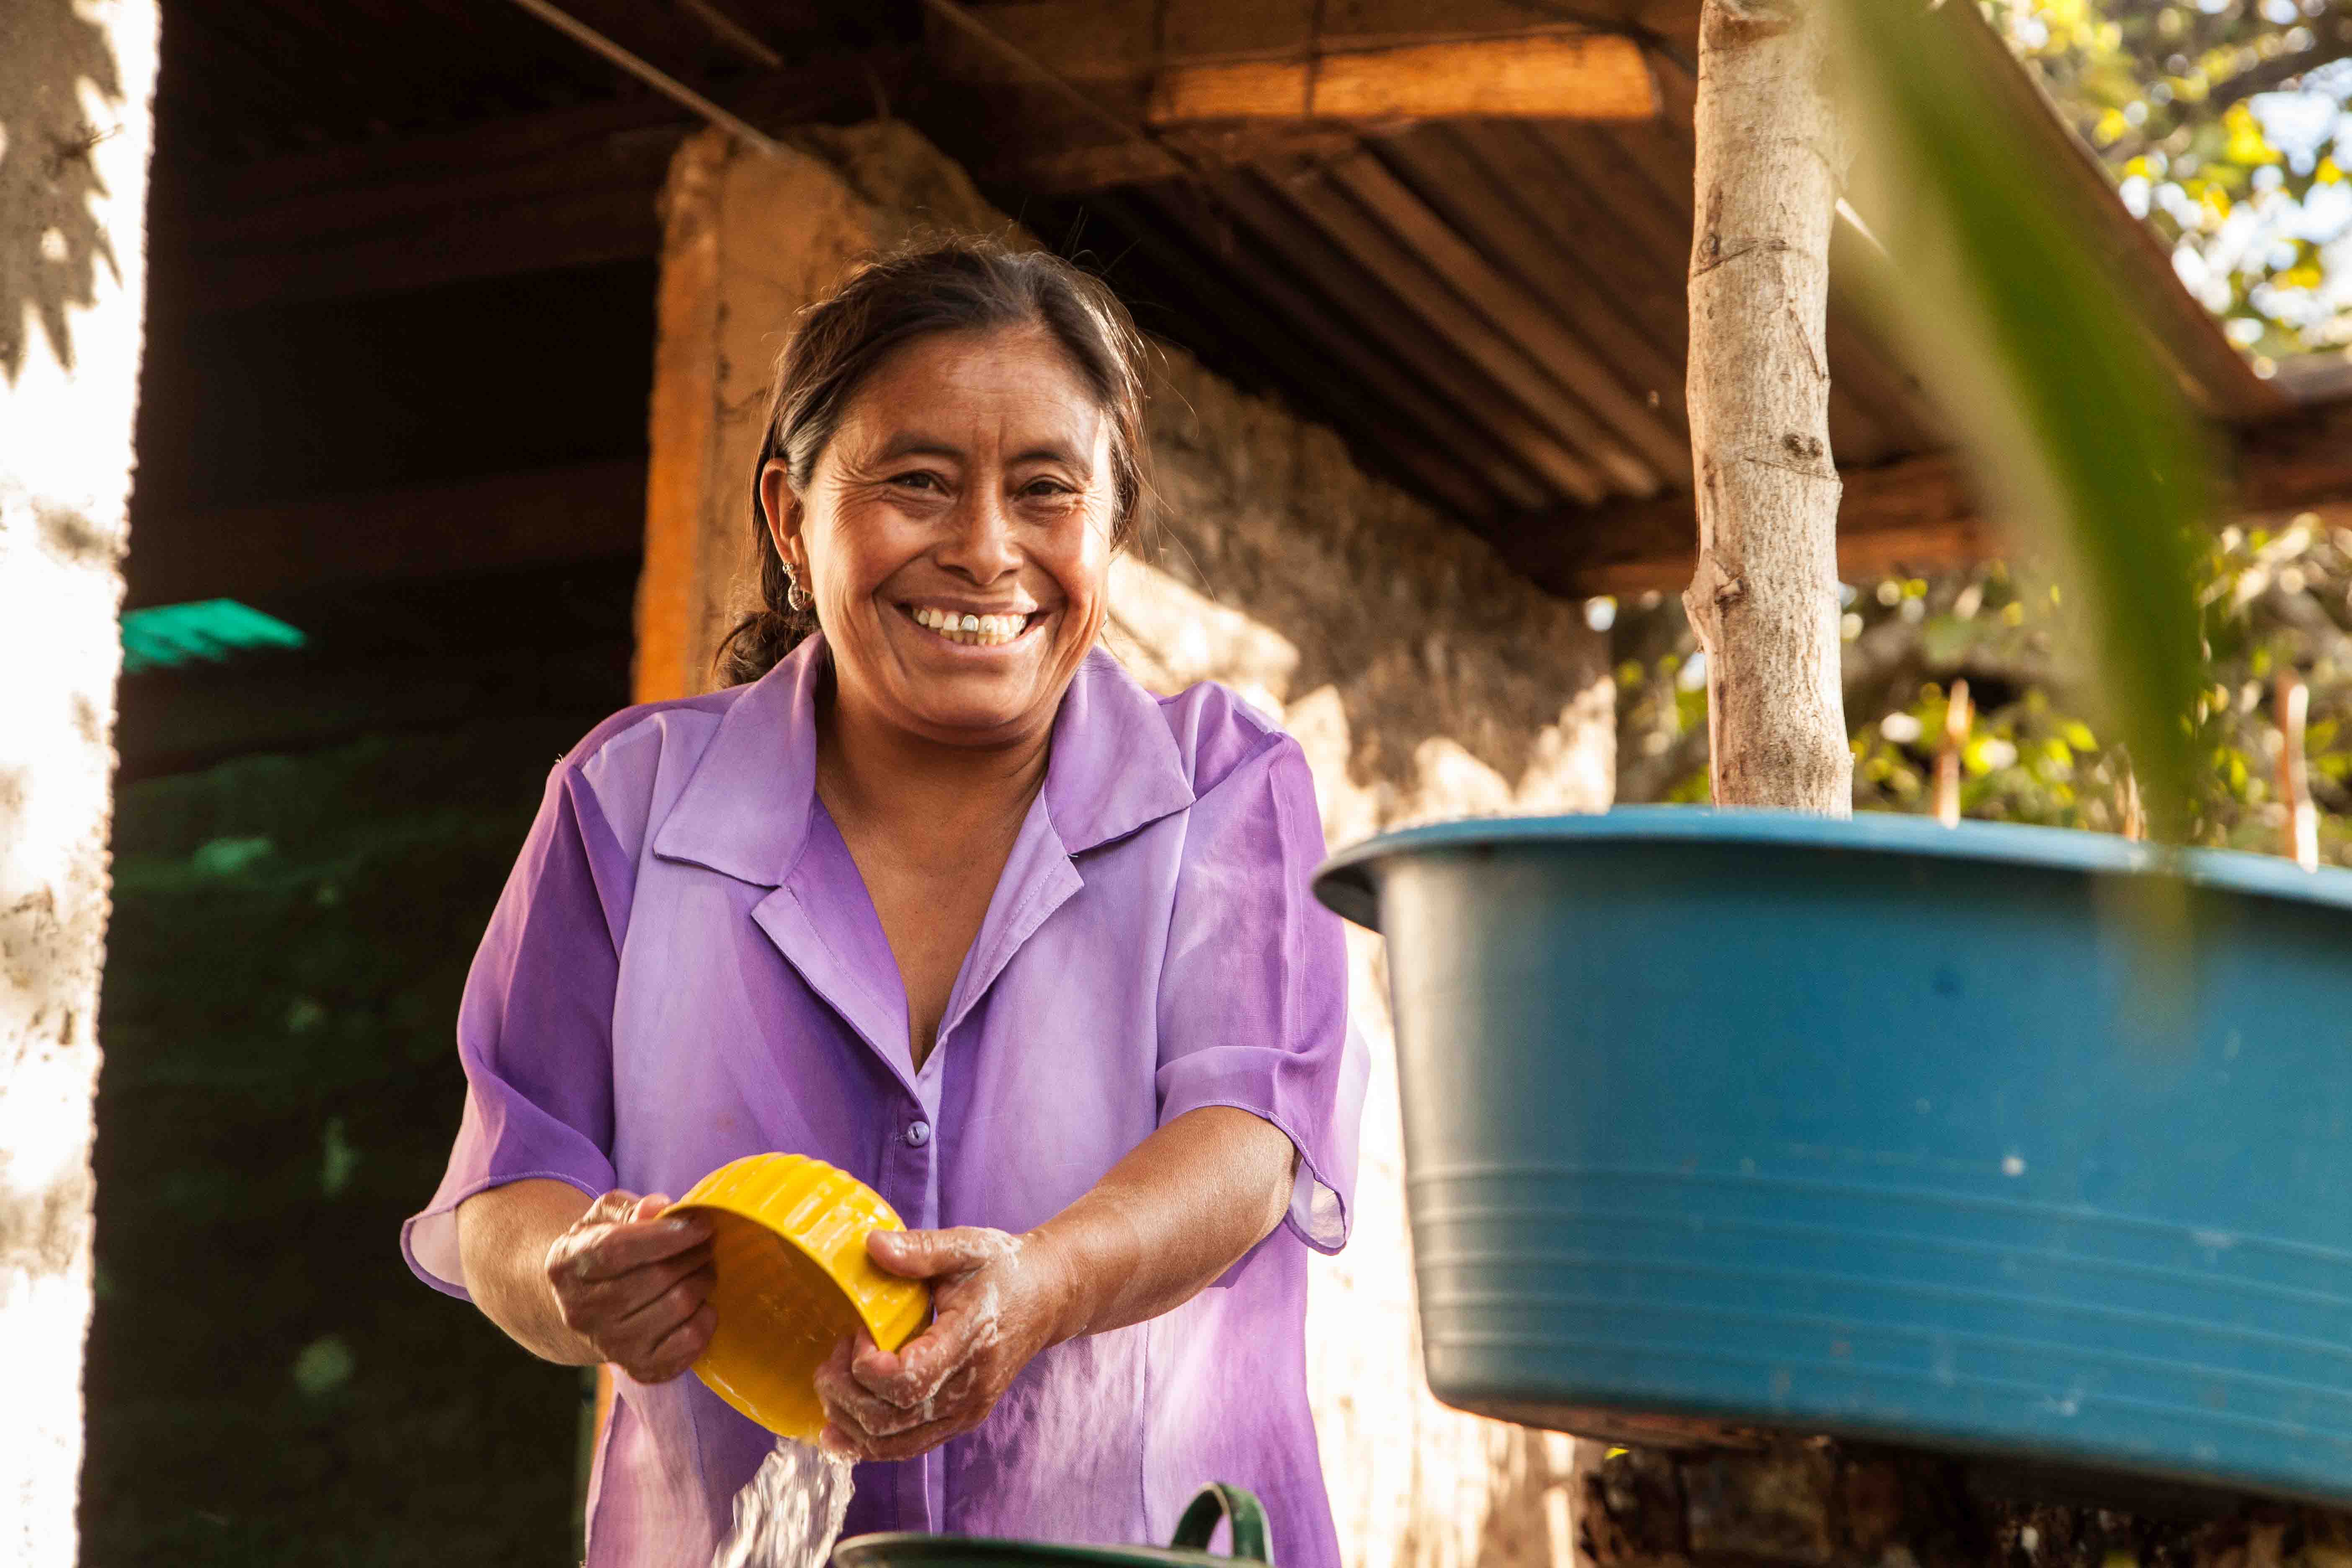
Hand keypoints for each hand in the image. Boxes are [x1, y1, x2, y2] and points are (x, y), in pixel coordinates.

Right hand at [543, 1190, 715, 1383]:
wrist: (587, 1305)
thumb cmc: (603, 1249)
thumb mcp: (605, 1217)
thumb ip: (631, 1208)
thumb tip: (658, 1208)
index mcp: (567, 1265)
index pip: (617, 1248)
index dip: (666, 1235)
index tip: (701, 1224)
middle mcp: (582, 1311)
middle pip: (656, 1278)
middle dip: (694, 1255)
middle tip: (707, 1244)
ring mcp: (609, 1345)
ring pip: (677, 1306)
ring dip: (703, 1281)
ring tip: (703, 1268)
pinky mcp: (638, 1368)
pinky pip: (689, 1342)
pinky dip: (706, 1318)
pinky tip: (700, 1303)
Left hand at [813, 1227, 1072, 1462]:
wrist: (1048, 1297)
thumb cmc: (1003, 1269)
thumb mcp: (966, 1247)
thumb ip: (920, 1249)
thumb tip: (871, 1245)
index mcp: (971, 1342)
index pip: (909, 1381)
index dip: (868, 1367)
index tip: (858, 1332)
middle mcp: (970, 1390)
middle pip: (890, 1419)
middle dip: (844, 1394)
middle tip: (833, 1355)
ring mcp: (966, 1411)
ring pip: (893, 1444)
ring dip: (848, 1421)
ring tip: (832, 1382)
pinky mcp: (959, 1420)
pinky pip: (905, 1448)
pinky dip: (866, 1443)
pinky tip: (837, 1429)